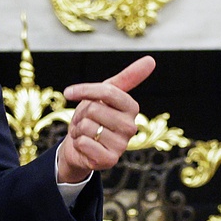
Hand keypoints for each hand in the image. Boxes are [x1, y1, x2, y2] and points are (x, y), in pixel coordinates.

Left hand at [56, 56, 154, 183]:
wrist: (79, 146)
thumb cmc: (93, 117)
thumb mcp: (105, 94)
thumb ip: (127, 78)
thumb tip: (151, 59)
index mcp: (132, 107)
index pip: (107, 91)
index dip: (84, 90)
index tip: (70, 92)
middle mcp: (131, 126)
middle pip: (94, 109)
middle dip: (80, 114)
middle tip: (84, 121)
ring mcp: (122, 145)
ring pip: (87, 126)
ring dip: (78, 129)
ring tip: (85, 133)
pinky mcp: (110, 160)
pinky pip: (84, 143)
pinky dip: (78, 143)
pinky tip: (85, 147)